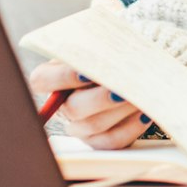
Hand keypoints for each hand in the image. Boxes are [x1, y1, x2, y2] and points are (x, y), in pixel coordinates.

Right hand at [28, 60, 150, 149]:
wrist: (134, 70)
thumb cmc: (113, 55)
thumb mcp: (101, 46)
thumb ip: (96, 50)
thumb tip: (105, 55)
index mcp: (55, 78)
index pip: (41, 80)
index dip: (61, 78)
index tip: (86, 73)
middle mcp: (64, 105)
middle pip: (73, 108)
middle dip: (99, 99)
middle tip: (120, 90)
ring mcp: (80, 126)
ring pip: (94, 125)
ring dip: (119, 111)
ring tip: (139, 97)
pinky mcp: (100, 140)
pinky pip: (112, 141)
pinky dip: (130, 127)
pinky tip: (145, 113)